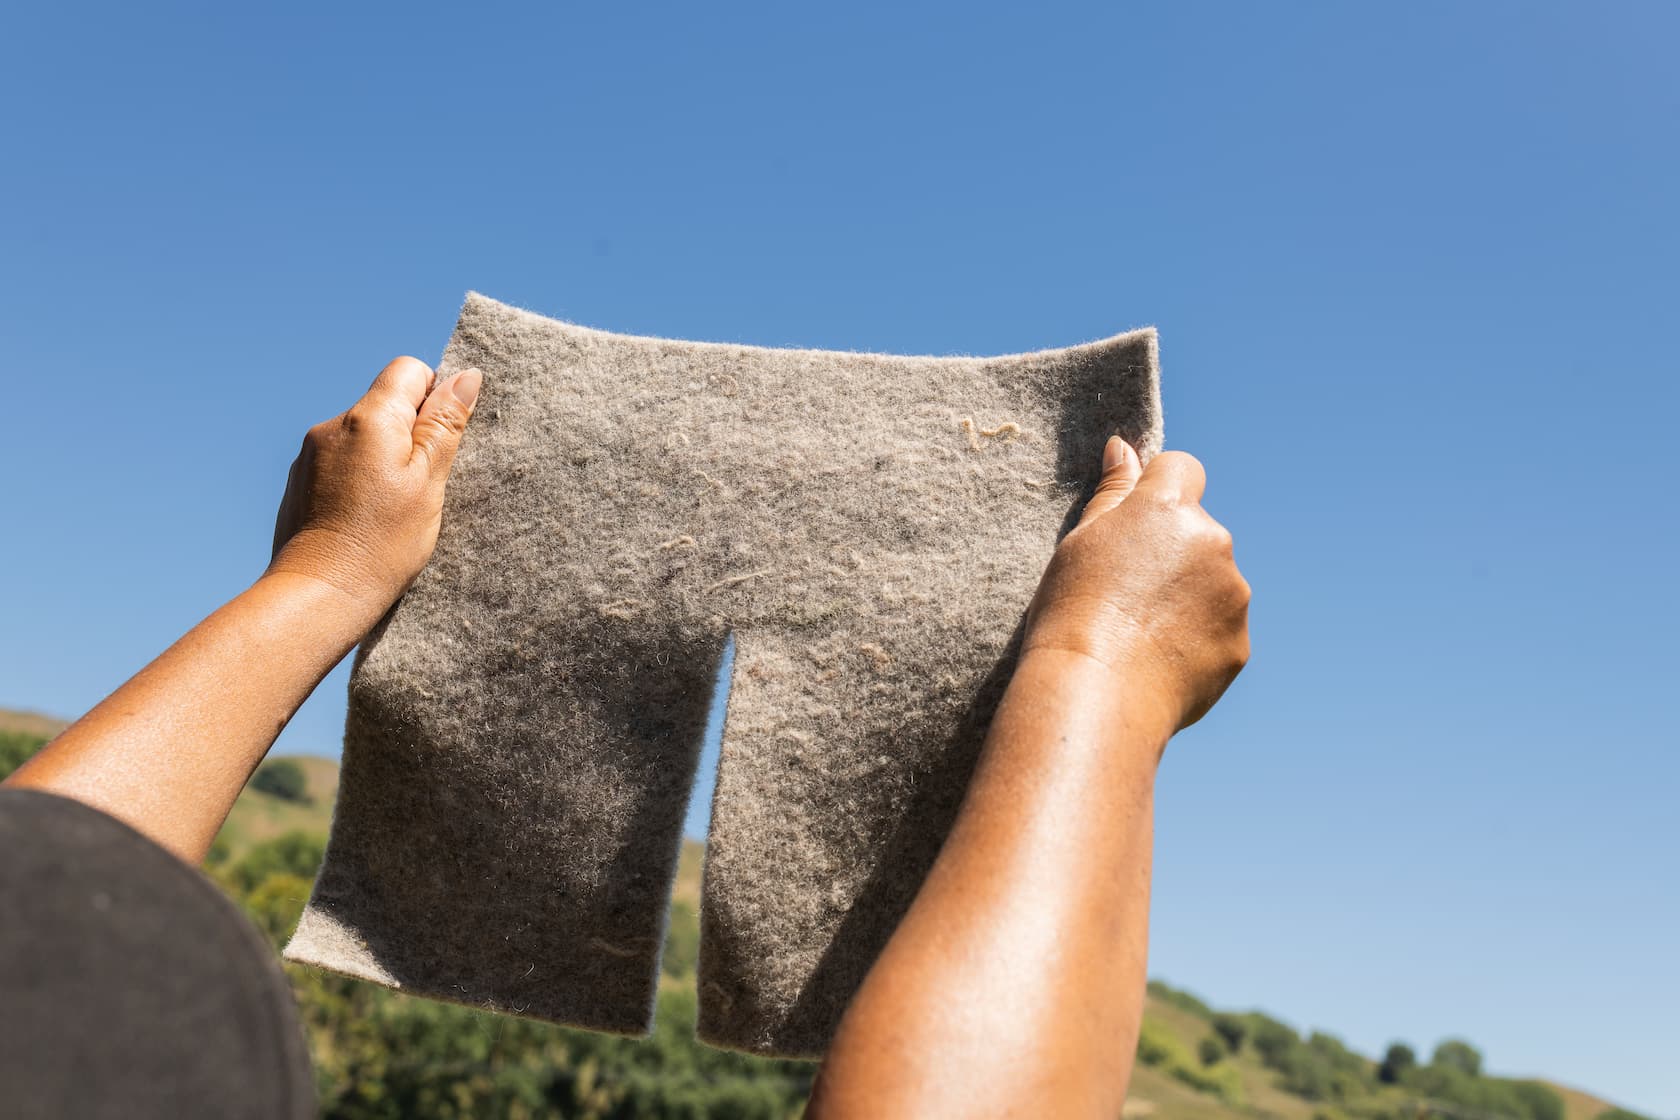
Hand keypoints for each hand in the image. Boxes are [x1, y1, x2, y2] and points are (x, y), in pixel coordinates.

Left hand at [269, 356, 481, 619]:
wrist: (320, 594)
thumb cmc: (383, 543)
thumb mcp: (429, 481)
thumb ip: (445, 424)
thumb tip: (466, 376)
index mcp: (369, 418)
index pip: (410, 371)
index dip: (436, 396)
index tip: (442, 442)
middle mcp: (333, 425)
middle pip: (385, 404)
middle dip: (410, 433)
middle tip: (422, 484)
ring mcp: (311, 453)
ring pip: (364, 436)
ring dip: (384, 458)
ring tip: (392, 507)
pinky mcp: (300, 481)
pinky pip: (341, 462)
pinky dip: (359, 479)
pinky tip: (366, 518)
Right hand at [1023, 438, 1249, 735]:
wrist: (1096, 692)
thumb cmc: (1074, 611)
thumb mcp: (1081, 541)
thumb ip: (1113, 492)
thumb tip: (1124, 448)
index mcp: (1168, 508)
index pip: (1181, 467)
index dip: (1158, 491)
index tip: (1133, 526)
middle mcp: (1213, 541)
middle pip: (1197, 531)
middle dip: (1172, 552)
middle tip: (1125, 594)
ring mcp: (1233, 594)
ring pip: (1213, 581)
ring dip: (1188, 596)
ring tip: (1139, 634)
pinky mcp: (1240, 642)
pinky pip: (1220, 630)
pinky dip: (1197, 640)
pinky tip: (1158, 662)